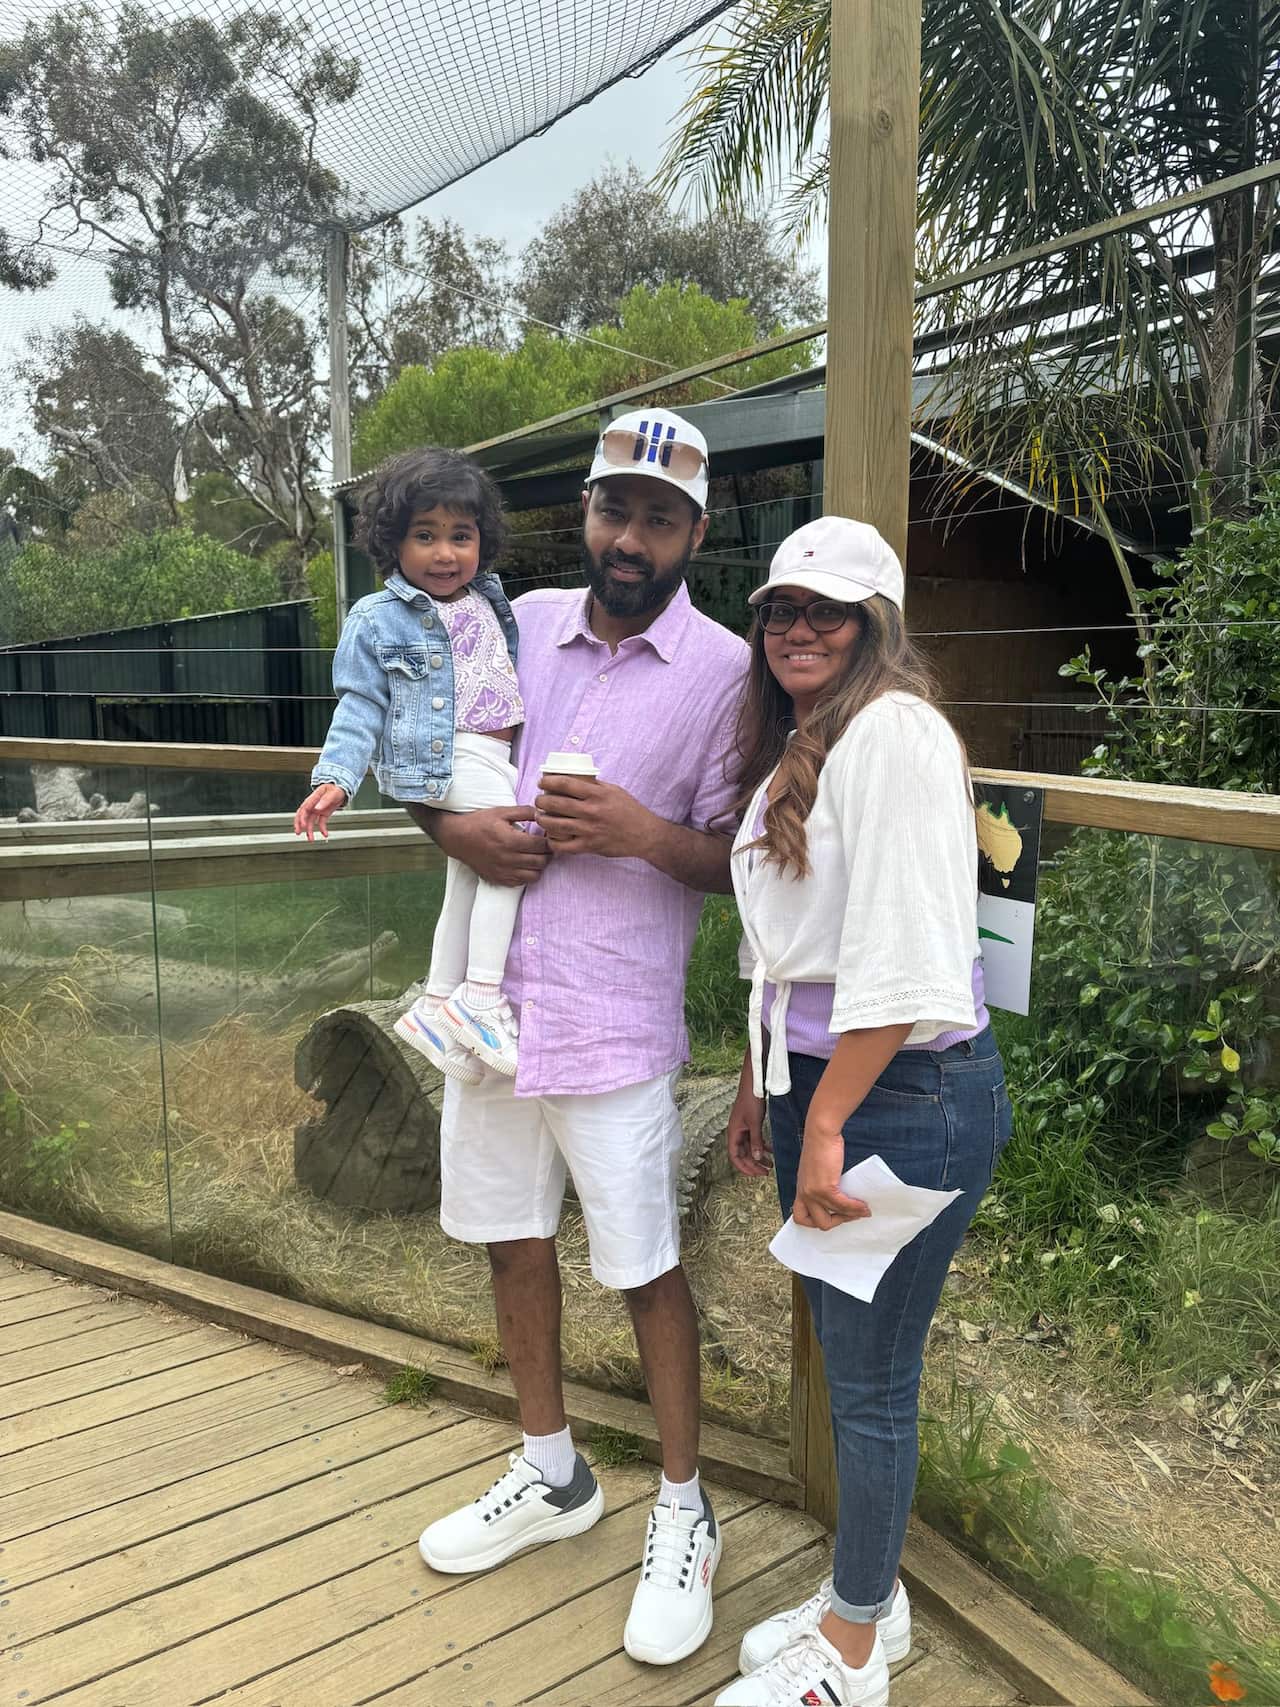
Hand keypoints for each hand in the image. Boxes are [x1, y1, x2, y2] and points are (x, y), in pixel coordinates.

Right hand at [295, 783, 346, 840]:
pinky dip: (322, 829)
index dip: (302, 818)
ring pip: (310, 821)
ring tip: (311, 839)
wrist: (341, 788)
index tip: (303, 826)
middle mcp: (314, 805)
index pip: (304, 809)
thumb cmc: (336, 788)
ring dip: (309, 830)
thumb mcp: (333, 793)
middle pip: (303, 815)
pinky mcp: (323, 814)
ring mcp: (318, 810)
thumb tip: (317, 808)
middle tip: (298, 833)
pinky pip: (320, 823)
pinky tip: (325, 835)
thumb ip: (325, 800)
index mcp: (314, 798)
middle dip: (299, 825)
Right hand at [430, 804, 548, 886]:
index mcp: (511, 840)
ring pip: (534, 876)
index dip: (549, 840)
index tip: (548, 836)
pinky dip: (527, 875)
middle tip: (545, 846)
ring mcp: (503, 871)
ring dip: (539, 866)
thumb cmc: (479, 823)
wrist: (457, 838)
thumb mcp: (501, 812)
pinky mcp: (499, 879)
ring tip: (535, 856)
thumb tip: (542, 813)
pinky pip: (521, 883)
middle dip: (547, 853)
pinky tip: (523, 864)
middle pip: (541, 862)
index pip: (542, 845)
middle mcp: (508, 859)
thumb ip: (524, 812)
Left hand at [535, 775, 654, 857]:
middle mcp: (592, 811)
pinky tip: (550, 839)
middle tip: (538, 801)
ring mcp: (590, 829)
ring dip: (542, 820)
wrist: (644, 834)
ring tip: (540, 817)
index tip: (541, 782)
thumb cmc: (630, 811)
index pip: (565, 784)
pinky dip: (553, 843)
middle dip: (541, 801)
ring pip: (555, 825)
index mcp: (597, 794)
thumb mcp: (614, 791)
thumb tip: (575, 778)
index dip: (548, 782)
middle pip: (556, 803)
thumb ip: (595, 786)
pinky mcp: (590, 846)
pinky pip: (564, 846)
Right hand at [727, 1085, 770, 1177]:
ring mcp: (743, 1129)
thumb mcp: (754, 1123)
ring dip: (759, 1157)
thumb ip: (756, 1141)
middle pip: (743, 1154)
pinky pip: (754, 1140)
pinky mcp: (750, 1124)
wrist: (753, 1084)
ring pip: (750, 1148)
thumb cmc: (750, 1101)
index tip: (756, 1174)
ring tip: (770, 1165)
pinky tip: (771, 1151)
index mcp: (733, 1133)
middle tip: (766, 1172)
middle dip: (754, 1164)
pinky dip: (762, 1146)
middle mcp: (737, 1133)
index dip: (744, 1167)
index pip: (735, 1157)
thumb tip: (756, 1158)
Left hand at [794, 1123, 870, 1230]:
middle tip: (850, 1215)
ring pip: (831, 1217)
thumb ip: (821, 1184)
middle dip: (837, 1222)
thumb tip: (840, 1196)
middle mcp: (804, 1193)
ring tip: (863, 1211)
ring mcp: (813, 1192)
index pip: (800, 1217)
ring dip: (850, 1216)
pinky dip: (854, 1208)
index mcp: (801, 1189)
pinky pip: (842, 1205)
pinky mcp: (824, 1187)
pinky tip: (863, 1206)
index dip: (816, 1221)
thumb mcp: (816, 1170)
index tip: (832, 1216)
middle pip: (817, 1222)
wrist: (821, 1132)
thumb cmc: (821, 1146)